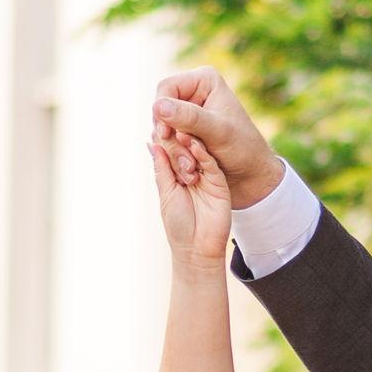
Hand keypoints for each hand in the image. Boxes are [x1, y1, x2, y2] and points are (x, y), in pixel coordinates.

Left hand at [151, 130, 231, 264]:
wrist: (197, 249)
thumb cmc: (178, 225)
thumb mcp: (166, 193)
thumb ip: (162, 168)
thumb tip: (152, 142)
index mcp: (176, 175)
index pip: (170, 152)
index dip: (164, 139)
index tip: (156, 122)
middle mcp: (192, 173)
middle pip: (184, 148)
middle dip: (176, 138)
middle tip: (169, 123)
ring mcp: (207, 177)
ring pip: (198, 153)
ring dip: (189, 142)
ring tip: (181, 130)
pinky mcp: (219, 183)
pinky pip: (212, 164)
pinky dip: (203, 153)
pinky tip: (195, 143)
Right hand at [152, 67, 282, 209]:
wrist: (251, 174)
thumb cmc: (242, 149)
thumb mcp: (217, 132)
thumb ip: (189, 118)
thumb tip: (157, 106)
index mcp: (204, 81)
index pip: (166, 87)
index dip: (160, 110)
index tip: (165, 134)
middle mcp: (193, 94)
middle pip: (160, 110)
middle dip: (168, 136)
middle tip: (184, 158)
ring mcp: (187, 115)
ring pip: (161, 129)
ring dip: (172, 151)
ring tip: (191, 168)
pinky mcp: (184, 134)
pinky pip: (166, 143)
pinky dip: (174, 157)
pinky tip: (189, 169)